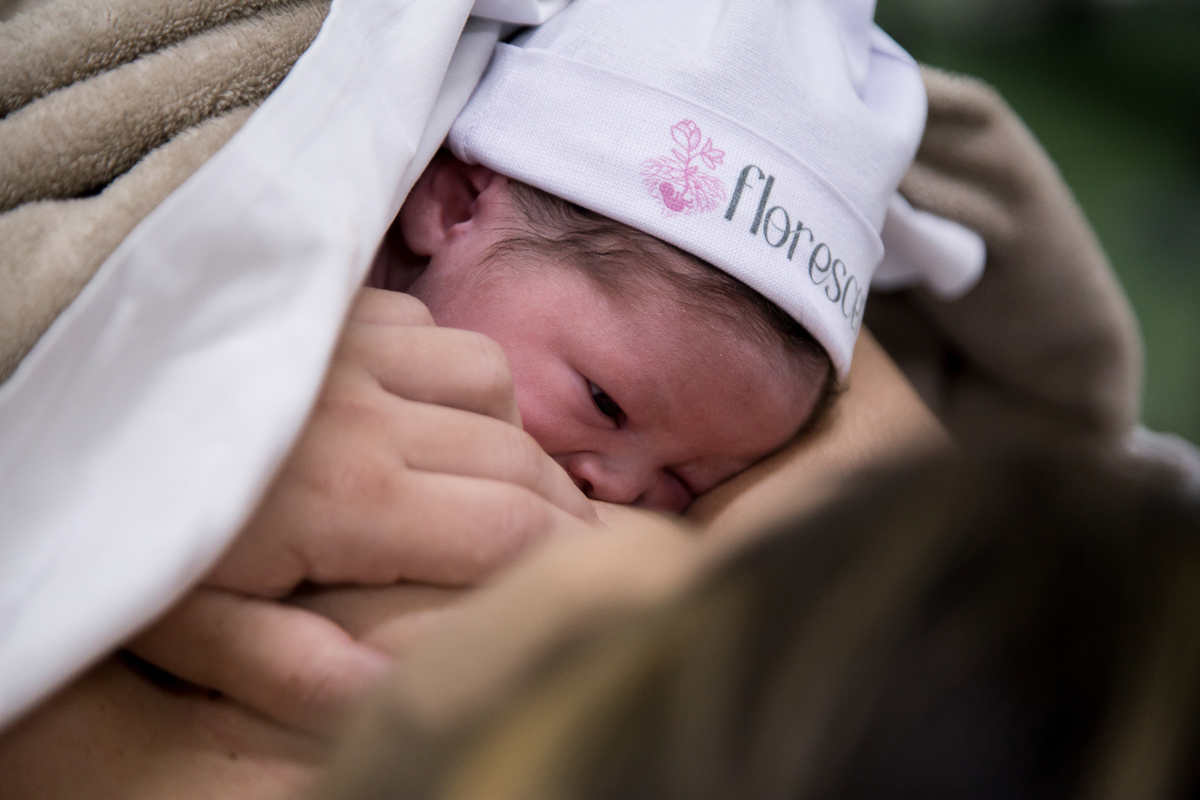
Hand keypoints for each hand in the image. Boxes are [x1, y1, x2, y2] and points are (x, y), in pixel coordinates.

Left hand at [129, 288, 594, 733]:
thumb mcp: (189, 624)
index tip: (585, 580)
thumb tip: (398, 696)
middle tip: (574, 542)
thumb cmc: (120, 530)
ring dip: (508, 429)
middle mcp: (364, 410)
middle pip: (516, 453)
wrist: (52, 412)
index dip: (562, 559)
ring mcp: (345, 347)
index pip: (506, 527)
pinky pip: (426, 326)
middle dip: (557, 504)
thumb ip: (295, 668)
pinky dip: (447, 370)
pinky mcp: (324, 311)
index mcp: (347, 497)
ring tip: (500, 474)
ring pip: (486, 375)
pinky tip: (426, 409)